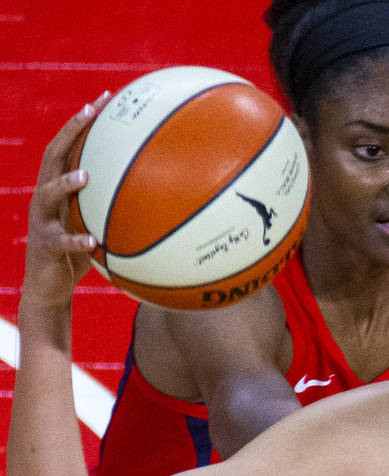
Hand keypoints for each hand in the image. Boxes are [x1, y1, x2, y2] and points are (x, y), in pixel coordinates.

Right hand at [22, 92, 110, 308]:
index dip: (83, 121)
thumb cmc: (82, 252)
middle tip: (89, 112)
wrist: (51, 286)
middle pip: (52, 156)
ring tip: (85, 176)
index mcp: (60, 188)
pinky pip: (61, 242)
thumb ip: (120, 207)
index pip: (69, 146)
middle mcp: (46, 198)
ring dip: (65, 184)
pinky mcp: (45, 247)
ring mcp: (42, 221)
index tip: (105, 97)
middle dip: (69, 132)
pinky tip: (93, 241)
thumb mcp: (101, 224)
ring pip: (46, 195)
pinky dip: (77, 241)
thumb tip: (169, 194)